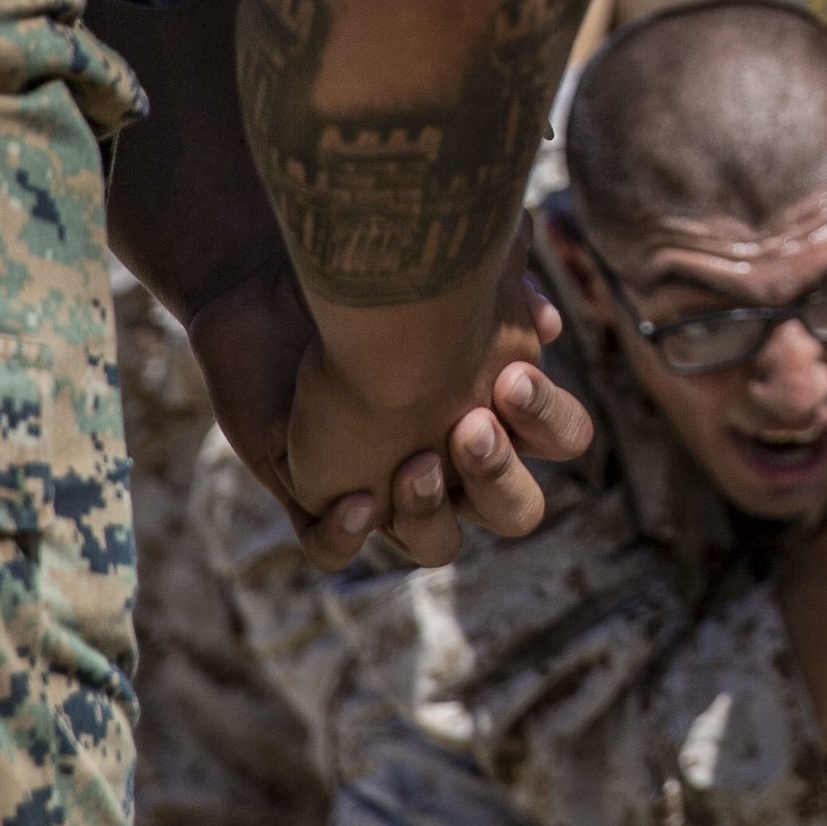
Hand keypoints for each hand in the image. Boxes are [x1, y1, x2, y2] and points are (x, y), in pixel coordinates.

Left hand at [268, 227, 598, 569]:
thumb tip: (548, 324)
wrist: (268, 283)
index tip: (510, 378)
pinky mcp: (309, 496)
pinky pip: (330, 550)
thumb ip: (508, 293)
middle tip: (467, 427)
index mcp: (493, 409)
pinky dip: (343, 535)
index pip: (558, 438)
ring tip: (410, 466)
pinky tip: (353, 501)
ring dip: (429, 513)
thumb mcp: (447, 275)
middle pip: (514, 509)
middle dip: (498, 476)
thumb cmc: (365, 279)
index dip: (547, 420)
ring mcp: (382, 485)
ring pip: (435, 546)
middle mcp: (447, 458)